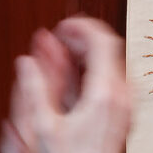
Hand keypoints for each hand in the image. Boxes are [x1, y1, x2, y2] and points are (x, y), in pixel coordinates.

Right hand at [0, 17, 131, 152]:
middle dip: (82, 38)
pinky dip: (95, 69)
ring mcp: (127, 103)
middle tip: (62, 37)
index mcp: (105, 92)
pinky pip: (114, 77)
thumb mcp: (45, 127)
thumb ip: (34, 89)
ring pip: (112, 60)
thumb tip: (25, 63)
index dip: (82, 25)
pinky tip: (77, 76)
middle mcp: (123, 94)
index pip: (102, 39)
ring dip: (88, 53)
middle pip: (108, 47)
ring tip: (65, 55)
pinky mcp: (126, 111)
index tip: (65, 25)